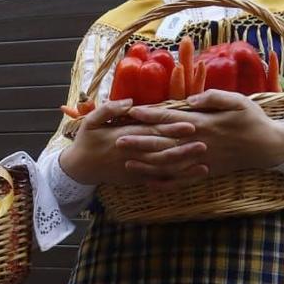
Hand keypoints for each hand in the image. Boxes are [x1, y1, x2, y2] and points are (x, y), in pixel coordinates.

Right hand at [58, 99, 202, 185]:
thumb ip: (109, 109)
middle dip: (183, 148)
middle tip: (204, 143)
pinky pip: (158, 180)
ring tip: (203, 161)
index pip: (151, 132)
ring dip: (183, 166)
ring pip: (162, 168)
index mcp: (123, 136)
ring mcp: (134, 169)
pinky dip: (175, 179)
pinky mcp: (135, 179)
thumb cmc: (85, 141)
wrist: (78, 168)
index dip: (171, 129)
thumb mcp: (90, 120)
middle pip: (161, 152)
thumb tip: (130, 102)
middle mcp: (132, 154)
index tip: (190, 125)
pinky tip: (190, 176)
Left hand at [123, 89, 283, 178]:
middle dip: (140, 143)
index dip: (151, 116)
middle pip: (164, 144)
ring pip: (169, 165)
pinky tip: (148, 183)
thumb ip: (213, 97)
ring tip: (126, 161)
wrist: (267, 146)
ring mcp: (201, 161)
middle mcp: (199, 144)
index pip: (172, 119)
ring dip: (147, 164)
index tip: (133, 112)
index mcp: (205, 124)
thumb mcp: (238, 100)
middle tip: (118, 140)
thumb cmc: (252, 119)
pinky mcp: (205, 172)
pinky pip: (181, 181)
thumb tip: (191, 99)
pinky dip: (164, 183)